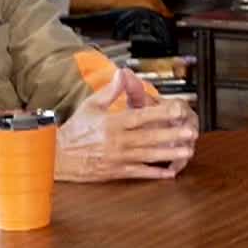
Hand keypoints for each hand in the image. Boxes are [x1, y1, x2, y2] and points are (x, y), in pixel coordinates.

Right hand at [54, 70, 198, 181]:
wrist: (57, 156)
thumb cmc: (76, 129)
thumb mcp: (91, 106)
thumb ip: (111, 91)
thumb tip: (122, 74)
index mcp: (112, 122)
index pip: (141, 116)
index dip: (161, 113)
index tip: (178, 109)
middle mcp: (117, 140)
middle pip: (148, 136)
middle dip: (171, 134)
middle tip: (190, 132)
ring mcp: (117, 157)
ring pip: (147, 155)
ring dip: (168, 154)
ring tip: (186, 151)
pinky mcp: (116, 171)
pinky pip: (138, 172)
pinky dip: (154, 173)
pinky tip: (169, 172)